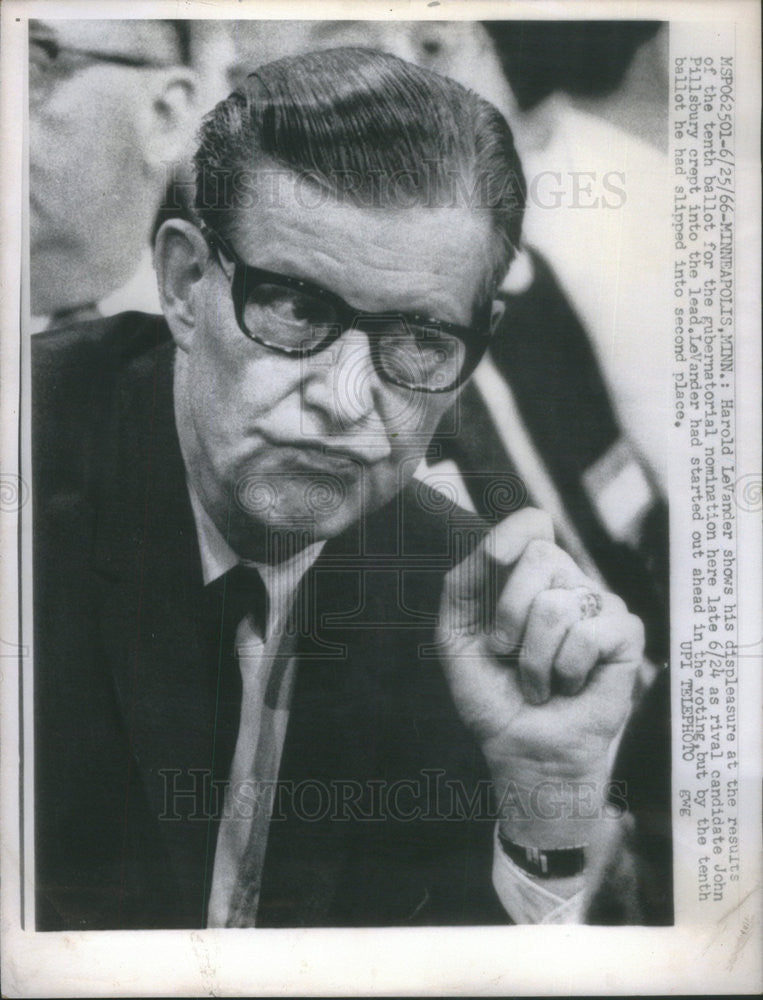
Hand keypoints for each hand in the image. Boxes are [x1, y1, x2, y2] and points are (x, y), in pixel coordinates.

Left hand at [437, 508, 643, 848]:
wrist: (521, 748)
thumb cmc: (492, 694)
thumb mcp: (457, 635)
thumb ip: (463, 585)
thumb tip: (494, 546)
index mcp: (528, 578)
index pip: (532, 525)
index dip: (515, 530)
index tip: (492, 557)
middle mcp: (567, 583)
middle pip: (542, 556)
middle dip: (509, 613)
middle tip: (507, 651)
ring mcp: (600, 607)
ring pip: (558, 605)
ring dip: (534, 659)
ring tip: (539, 681)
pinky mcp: (626, 636)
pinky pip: (590, 633)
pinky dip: (567, 669)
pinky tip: (570, 685)